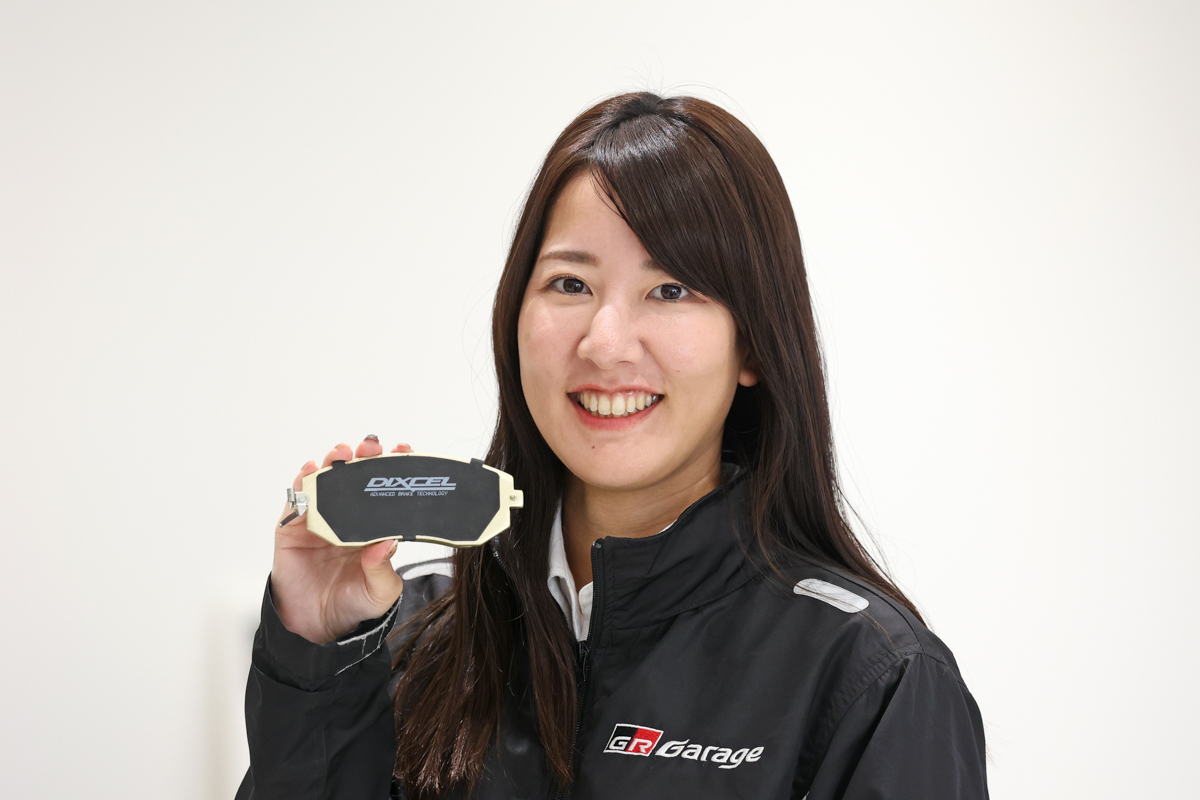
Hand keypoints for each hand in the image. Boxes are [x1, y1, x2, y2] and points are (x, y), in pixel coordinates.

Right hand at [271, 437, 409, 642]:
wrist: (317, 627)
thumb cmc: (353, 604)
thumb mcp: (380, 592)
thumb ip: (382, 568)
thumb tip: (386, 542)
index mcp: (374, 527)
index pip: (385, 491)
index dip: (393, 469)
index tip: (403, 452)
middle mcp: (348, 518)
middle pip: (356, 478)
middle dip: (364, 456)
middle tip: (371, 446)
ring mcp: (320, 520)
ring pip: (327, 482)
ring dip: (333, 462)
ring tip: (341, 453)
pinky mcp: (293, 528)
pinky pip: (296, 500)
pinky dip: (302, 483)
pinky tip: (310, 470)